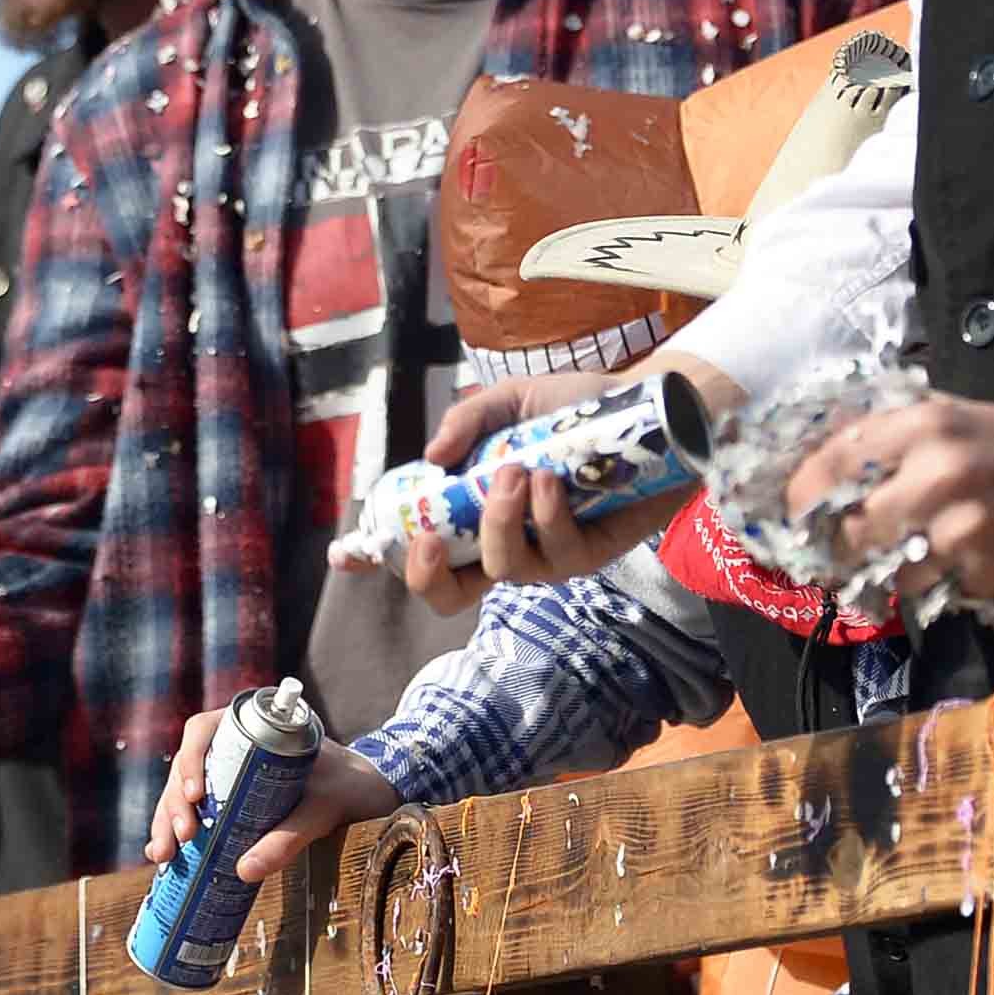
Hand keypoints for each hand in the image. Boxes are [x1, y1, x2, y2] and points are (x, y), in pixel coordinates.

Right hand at [141, 705, 401, 888]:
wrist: (372, 792)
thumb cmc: (351, 786)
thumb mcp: (323, 808)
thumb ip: (289, 836)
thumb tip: (244, 871)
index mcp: (254, 727)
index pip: (204, 729)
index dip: (190, 758)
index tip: (195, 793)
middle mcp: (235, 746)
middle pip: (187, 765)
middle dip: (174, 802)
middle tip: (179, 837)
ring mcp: (230, 774)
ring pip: (184, 790)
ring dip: (168, 820)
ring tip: (161, 854)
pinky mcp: (232, 801)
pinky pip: (197, 812)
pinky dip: (178, 831)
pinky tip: (166, 857)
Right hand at [389, 353, 731, 615]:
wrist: (649, 405)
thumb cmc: (576, 407)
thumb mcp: (511, 400)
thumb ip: (468, 421)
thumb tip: (432, 459)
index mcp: (476, 512)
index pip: (421, 549)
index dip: (378, 558)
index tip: (344, 554)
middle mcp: (507, 542)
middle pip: (451, 593)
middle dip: (427, 574)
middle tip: (430, 535)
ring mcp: (548, 555)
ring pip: (504, 570)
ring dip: (500, 524)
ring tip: (515, 470)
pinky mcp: (592, 556)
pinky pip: (558, 554)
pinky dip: (546, 516)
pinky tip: (549, 479)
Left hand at [778, 375, 993, 601]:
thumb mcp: (946, 416)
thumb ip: (884, 437)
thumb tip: (815, 466)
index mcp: (920, 426)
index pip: (831, 465)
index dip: (801, 495)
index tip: (794, 512)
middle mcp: (936, 475)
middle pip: (847, 529)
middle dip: (834, 546)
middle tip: (835, 551)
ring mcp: (961, 528)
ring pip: (884, 570)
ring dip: (882, 571)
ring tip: (902, 555)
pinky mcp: (984, 570)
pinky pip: (928, 590)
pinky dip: (927, 584)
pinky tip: (948, 563)